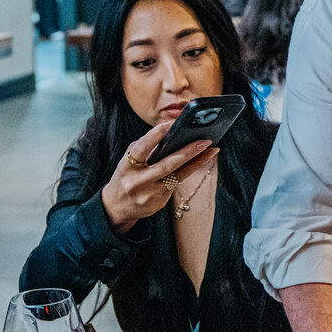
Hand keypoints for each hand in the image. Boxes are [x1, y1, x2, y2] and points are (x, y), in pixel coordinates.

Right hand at [100, 121, 217, 232]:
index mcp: (126, 167)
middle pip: (167, 165)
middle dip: (188, 151)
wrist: (118, 207)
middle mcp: (138, 182)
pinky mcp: (159, 202)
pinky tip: (202, 161)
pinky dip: (190, 170)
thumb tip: (170, 134)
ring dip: (198, 162)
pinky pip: (178, 183)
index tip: (170, 124)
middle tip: (206, 141)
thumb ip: (144, 148)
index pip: (140, 149)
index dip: (154, 136)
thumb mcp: (128, 161)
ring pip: (178, 175)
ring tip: (212, 150)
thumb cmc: (126, 175)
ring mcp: (149, 194)